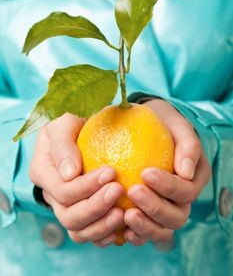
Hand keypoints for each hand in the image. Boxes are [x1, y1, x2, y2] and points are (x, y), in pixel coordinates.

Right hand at [29, 113, 123, 246]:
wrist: (86, 127)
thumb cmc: (75, 119)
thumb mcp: (65, 120)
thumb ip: (63, 143)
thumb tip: (69, 174)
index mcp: (43, 172)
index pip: (62, 190)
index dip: (86, 187)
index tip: (111, 172)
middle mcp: (52, 194)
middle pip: (69, 216)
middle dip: (95, 207)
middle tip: (119, 190)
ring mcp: (67, 206)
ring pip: (79, 231)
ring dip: (101, 226)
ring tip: (123, 214)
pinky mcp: (83, 213)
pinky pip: (91, 234)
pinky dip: (106, 234)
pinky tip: (123, 226)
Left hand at [124, 99, 210, 245]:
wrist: (145, 126)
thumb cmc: (162, 123)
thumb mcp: (177, 125)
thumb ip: (187, 145)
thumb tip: (186, 172)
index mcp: (194, 179)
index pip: (186, 191)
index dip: (168, 187)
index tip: (146, 172)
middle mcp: (183, 199)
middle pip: (177, 216)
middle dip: (155, 207)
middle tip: (133, 191)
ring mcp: (166, 210)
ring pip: (162, 230)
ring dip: (146, 226)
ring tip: (126, 214)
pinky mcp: (148, 217)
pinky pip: (145, 233)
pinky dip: (136, 234)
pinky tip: (121, 228)